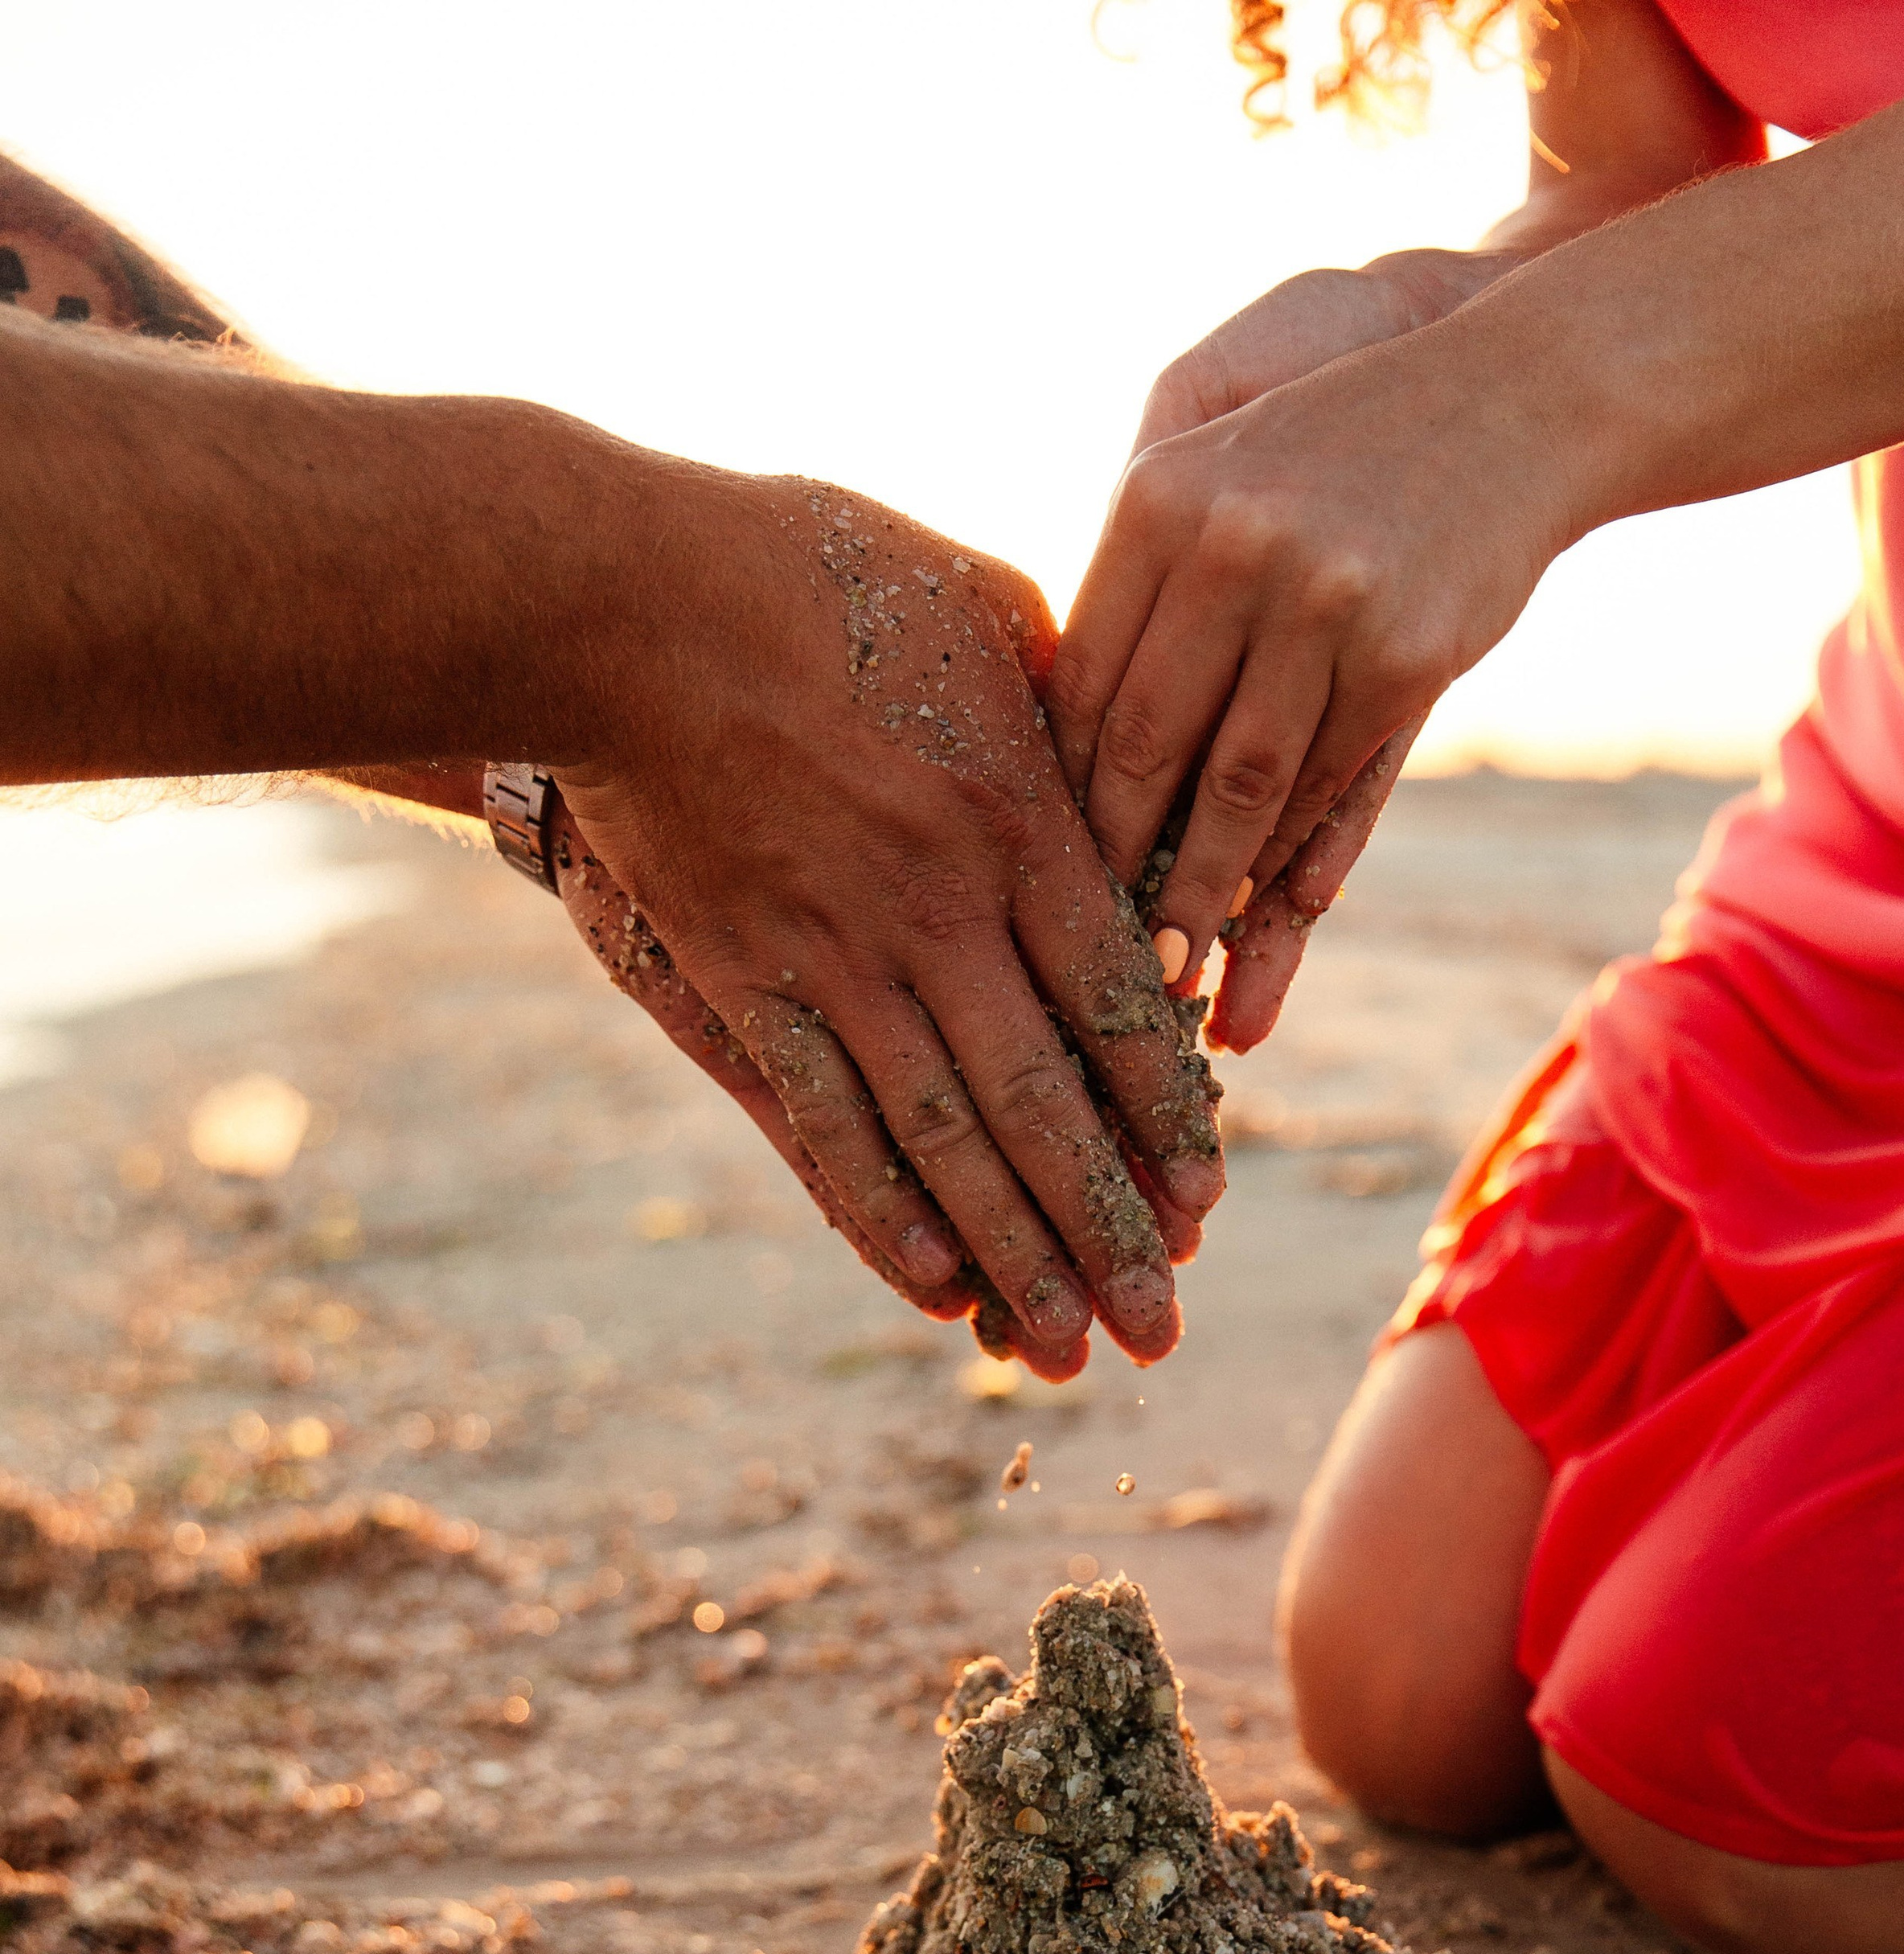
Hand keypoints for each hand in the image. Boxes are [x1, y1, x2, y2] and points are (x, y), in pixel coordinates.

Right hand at [551, 473, 1222, 1378]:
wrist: (618, 601)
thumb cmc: (805, 572)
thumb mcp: (975, 602)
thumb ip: (1062, 696)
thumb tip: (1122, 754)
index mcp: (1018, 818)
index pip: (1119, 1003)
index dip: (1166, 1117)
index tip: (1205, 1198)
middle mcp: (942, 913)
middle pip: (1046, 1104)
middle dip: (1109, 1231)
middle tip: (1161, 1329)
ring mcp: (839, 961)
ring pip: (949, 1142)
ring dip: (1015, 1257)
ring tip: (1070, 1352)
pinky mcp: (745, 986)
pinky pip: (825, 1129)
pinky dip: (883, 1218)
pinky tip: (938, 1289)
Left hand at [1049, 253, 1548, 1029]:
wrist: (1513, 394)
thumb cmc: (1344, 444)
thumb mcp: (1223, 467)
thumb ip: (1147, 578)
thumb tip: (1069, 731)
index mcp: (1158, 498)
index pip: (1084, 679)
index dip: (1065, 790)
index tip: (1048, 868)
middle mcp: (1231, 545)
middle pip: (1145, 743)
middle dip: (1116, 862)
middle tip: (1097, 952)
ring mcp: (1323, 602)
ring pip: (1239, 784)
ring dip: (1201, 892)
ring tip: (1174, 972)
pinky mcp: (1405, 653)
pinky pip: (1329, 780)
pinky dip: (1293, 854)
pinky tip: (1265, 910)